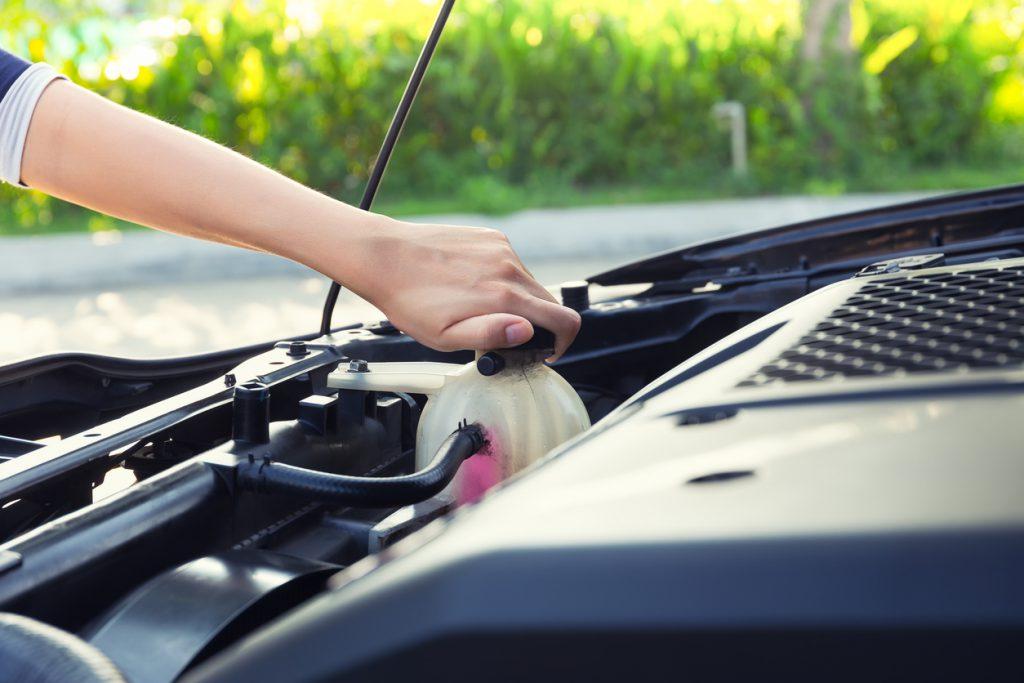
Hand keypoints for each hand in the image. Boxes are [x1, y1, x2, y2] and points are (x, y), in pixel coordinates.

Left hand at [332, 218, 580, 358]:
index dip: (562, 343)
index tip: (544, 351)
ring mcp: (502, 250)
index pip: (564, 320)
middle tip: (505, 336)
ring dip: (517, 301)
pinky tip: (472, 285)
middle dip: (537, 324)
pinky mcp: (492, 237)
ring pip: (530, 284)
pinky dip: (503, 279)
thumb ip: (490, 336)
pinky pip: (512, 264)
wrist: (385, 257)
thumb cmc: (409, 301)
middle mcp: (509, 269)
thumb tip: (527, 331)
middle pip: (549, 303)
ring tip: (480, 309)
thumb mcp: (445, 337)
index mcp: (503, 297)